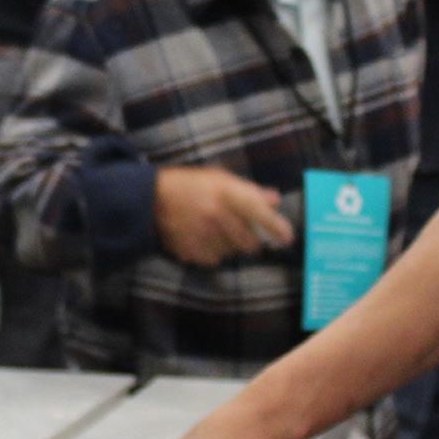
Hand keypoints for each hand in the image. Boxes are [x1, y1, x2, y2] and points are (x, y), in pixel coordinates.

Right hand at [153, 167, 293, 265]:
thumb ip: (249, 190)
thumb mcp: (219, 178)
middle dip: (251, 240)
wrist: (151, 200)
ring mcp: (203, 236)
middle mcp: (216, 215)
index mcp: (226, 193)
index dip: (277, 227)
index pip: (260, 213)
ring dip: (230, 246)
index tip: (288, 238)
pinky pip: (214, 259)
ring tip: (216, 231)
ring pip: (232, 252)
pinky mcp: (192, 251)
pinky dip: (213, 252)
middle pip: (249, 242)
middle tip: (241, 232)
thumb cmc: (189, 185)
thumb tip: (274, 200)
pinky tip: (203, 239)